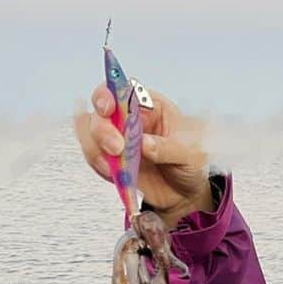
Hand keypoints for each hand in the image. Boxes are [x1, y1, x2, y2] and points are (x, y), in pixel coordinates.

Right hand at [73, 85, 211, 225]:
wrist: (186, 194)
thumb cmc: (191, 163)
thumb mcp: (189, 153)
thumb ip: (166, 148)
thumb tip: (144, 144)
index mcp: (149, 106)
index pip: (121, 89)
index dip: (108, 94)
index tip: (108, 108)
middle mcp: (129, 120)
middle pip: (100, 113)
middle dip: (102, 130)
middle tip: (117, 148)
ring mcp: (118, 140)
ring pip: (91, 135)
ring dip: (97, 149)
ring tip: (116, 167)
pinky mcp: (112, 161)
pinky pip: (94, 158)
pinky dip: (99, 165)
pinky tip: (114, 173)